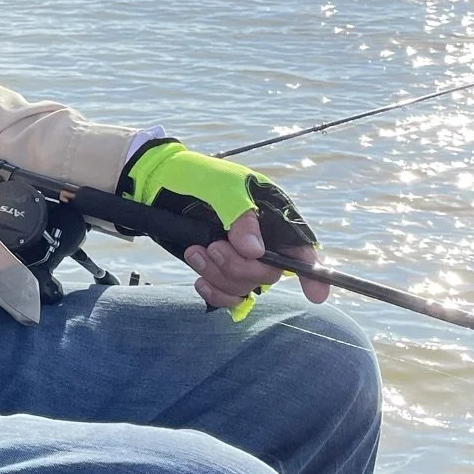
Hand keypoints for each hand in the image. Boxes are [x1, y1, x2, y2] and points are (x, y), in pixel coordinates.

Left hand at [121, 140, 327, 314]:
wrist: (158, 184)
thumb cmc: (195, 176)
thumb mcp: (220, 186)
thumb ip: (239, 215)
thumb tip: (256, 252)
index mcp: (273, 214)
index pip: (300, 246)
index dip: (312, 272)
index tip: (315, 295)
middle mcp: (262, 239)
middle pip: (270, 272)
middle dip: (240, 267)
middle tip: (212, 247)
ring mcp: (240, 257)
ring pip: (246, 286)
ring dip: (219, 276)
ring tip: (195, 252)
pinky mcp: (219, 270)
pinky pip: (229, 296)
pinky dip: (215, 294)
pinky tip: (199, 281)